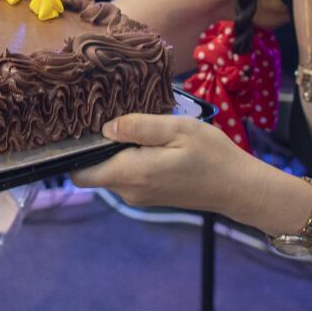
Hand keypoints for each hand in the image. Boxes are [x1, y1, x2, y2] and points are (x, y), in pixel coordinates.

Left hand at [68, 111, 263, 220]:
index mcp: (132, 174)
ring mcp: (139, 196)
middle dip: (94, 146)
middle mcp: (130, 191)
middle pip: (93, 170)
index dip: (72, 153)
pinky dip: (127, 158)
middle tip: (107, 115)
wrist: (239, 187)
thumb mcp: (177, 130)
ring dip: (114, 151)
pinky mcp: (149, 194)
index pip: (80, 174)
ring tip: (130, 124)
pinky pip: (126, 175)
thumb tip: (105, 127)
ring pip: (110, 171)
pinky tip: (144, 139)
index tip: (76, 127)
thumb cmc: (212, 155)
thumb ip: (138, 127)